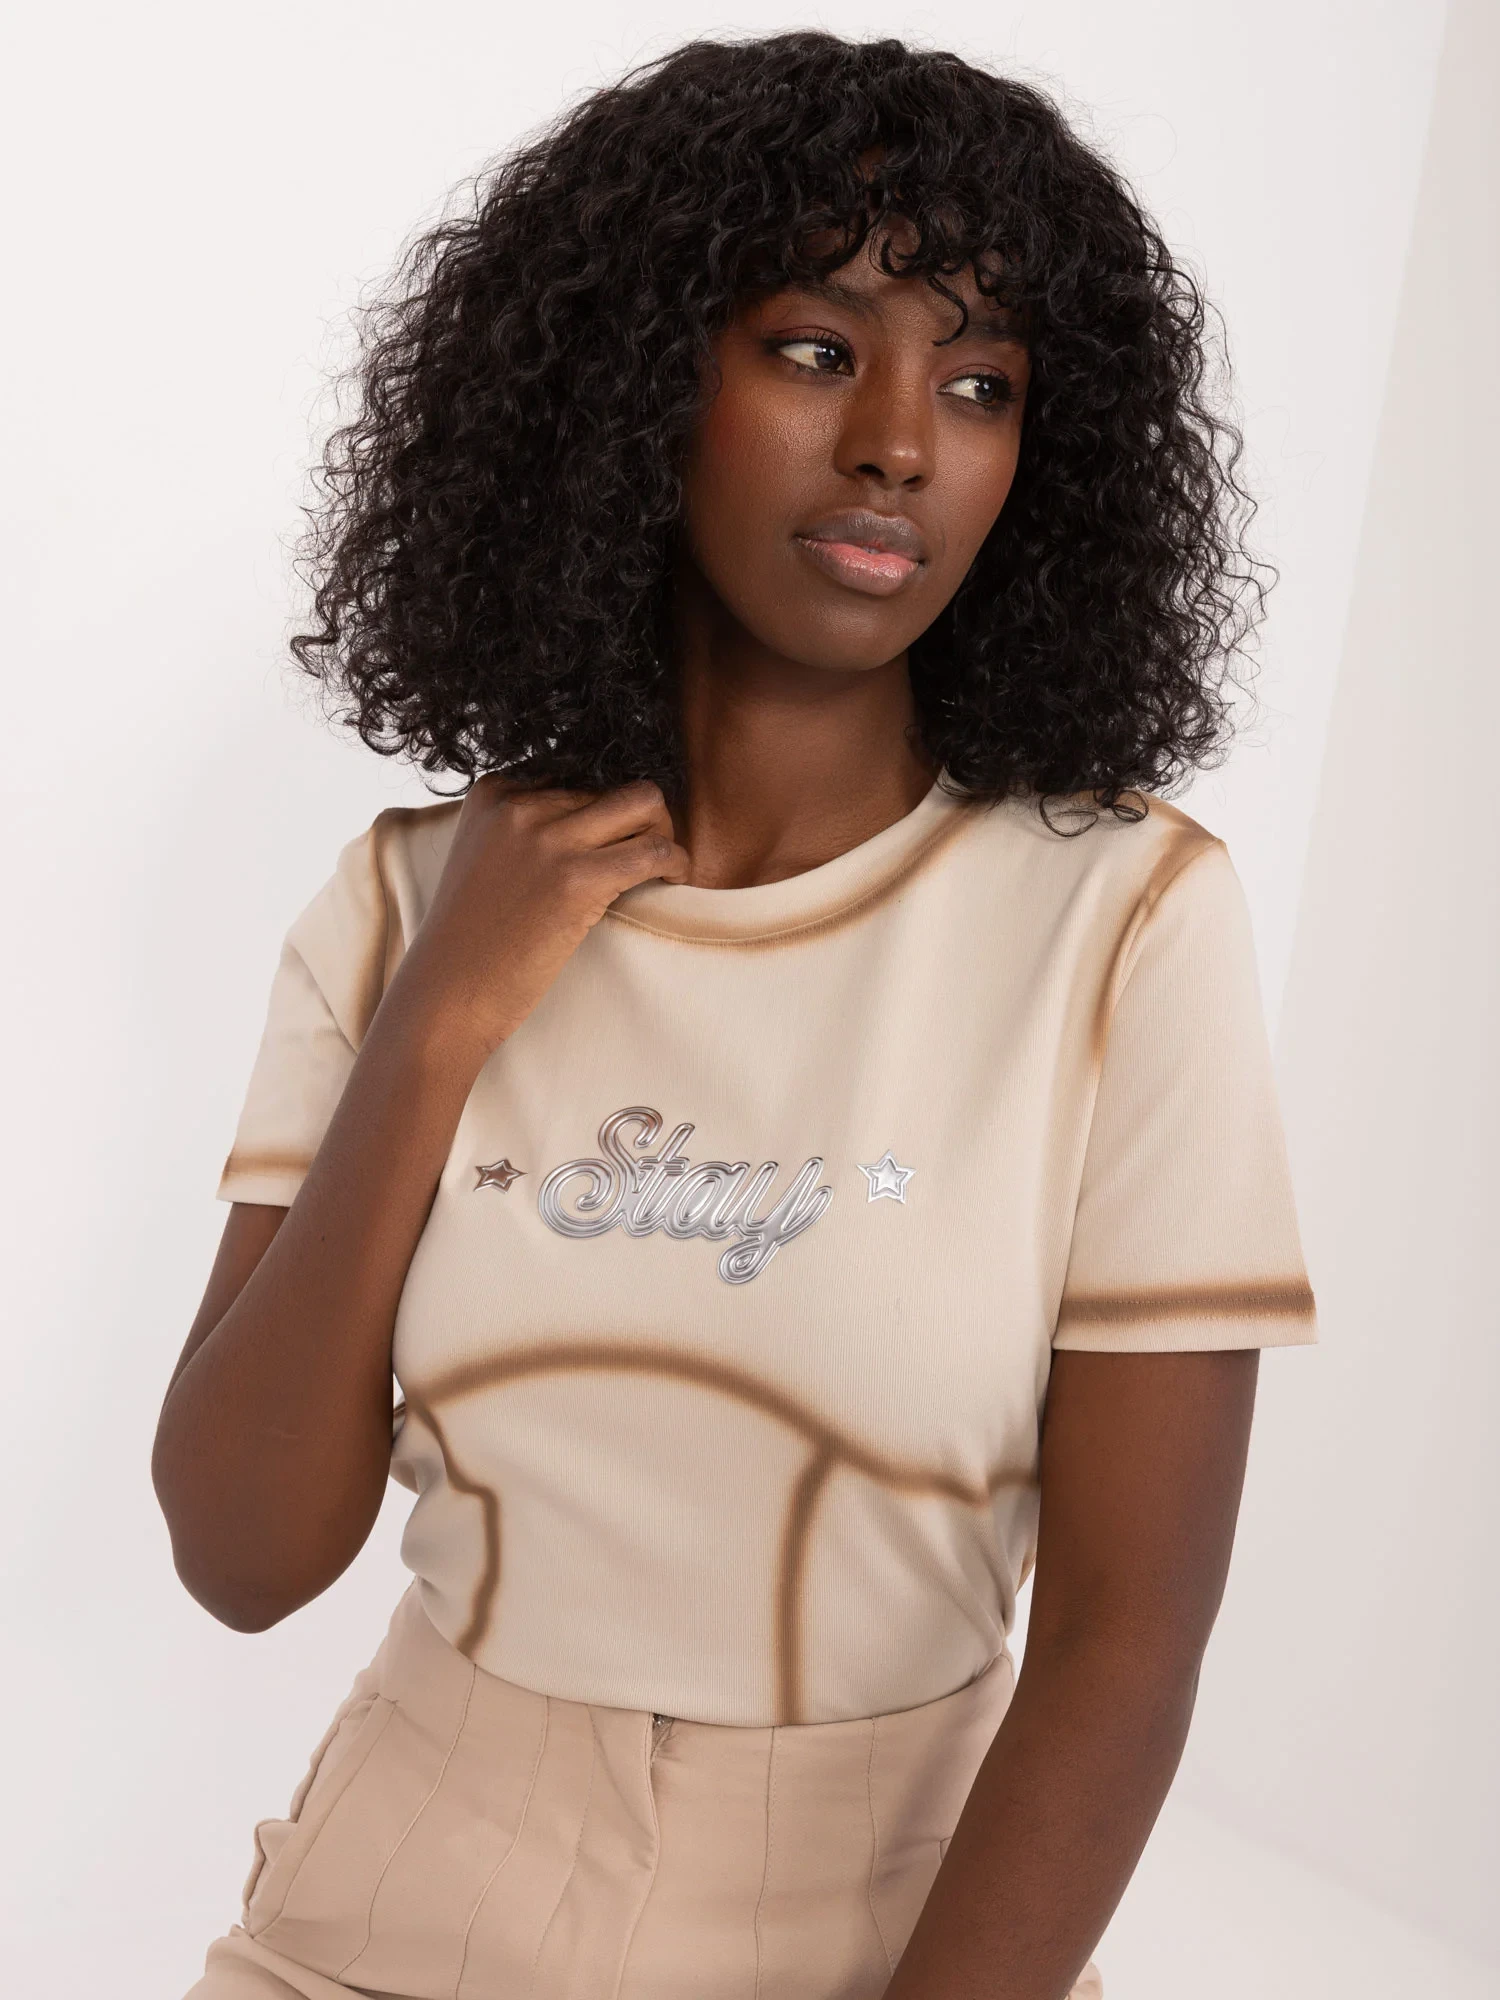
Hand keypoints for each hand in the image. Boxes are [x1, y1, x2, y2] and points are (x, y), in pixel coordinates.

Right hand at [390, 776, 688, 1055]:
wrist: (446, 995)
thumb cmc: (471, 941)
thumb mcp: (484, 861)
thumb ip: (525, 829)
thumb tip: (599, 816)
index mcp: (493, 793)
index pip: (578, 773)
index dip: (605, 808)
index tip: (615, 840)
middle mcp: (519, 805)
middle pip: (615, 786)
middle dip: (641, 819)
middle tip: (647, 857)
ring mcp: (546, 840)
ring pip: (644, 804)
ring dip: (664, 834)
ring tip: (662, 868)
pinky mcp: (575, 880)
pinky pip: (654, 851)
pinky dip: (676, 863)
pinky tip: (673, 882)